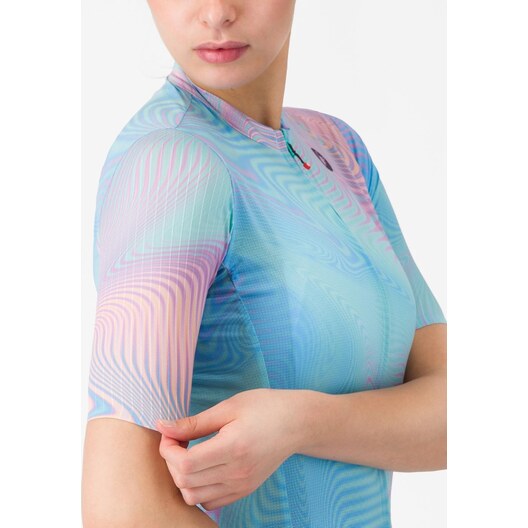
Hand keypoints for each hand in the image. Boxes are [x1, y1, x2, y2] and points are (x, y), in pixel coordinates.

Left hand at [156, 388, 304, 510]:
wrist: (297, 423)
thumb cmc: (265, 407)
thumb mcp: (229, 407)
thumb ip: (194, 422)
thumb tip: (163, 426)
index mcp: (233, 447)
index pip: (184, 464)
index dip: (168, 449)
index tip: (170, 433)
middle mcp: (237, 473)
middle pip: (185, 482)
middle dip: (171, 461)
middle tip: (178, 439)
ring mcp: (241, 485)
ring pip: (193, 496)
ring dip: (182, 477)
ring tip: (190, 453)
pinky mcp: (244, 490)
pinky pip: (209, 501)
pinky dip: (197, 488)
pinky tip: (202, 466)